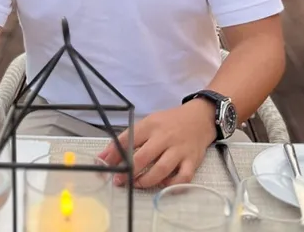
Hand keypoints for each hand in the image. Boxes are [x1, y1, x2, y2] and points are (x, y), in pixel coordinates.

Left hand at [98, 100, 215, 189]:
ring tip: (136, 184)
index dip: (114, 154)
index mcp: (151, 125)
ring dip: (146, 181)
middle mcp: (165, 137)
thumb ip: (128, 139)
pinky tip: (162, 186)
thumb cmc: (170, 121)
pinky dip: (171, 186)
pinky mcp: (192, 161)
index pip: (128, 139)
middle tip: (119, 180)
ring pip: (161, 169)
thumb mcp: (149, 123)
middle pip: (143, 157)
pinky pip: (182, 178)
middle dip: (128, 171)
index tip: (104, 165)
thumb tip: (103, 156)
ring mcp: (179, 149)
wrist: (200, 117)